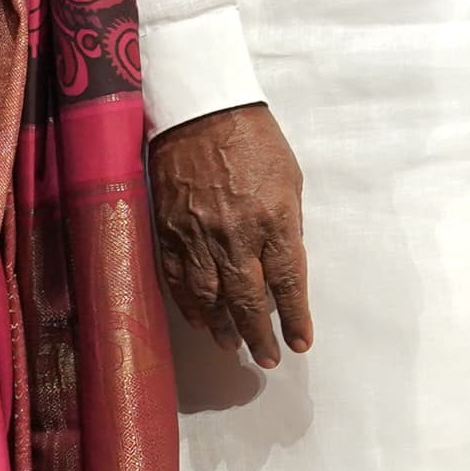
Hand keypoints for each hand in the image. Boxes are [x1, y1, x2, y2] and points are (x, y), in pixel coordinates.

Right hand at [149, 102, 313, 366]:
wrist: (202, 112)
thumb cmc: (255, 140)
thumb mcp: (289, 179)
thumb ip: (287, 225)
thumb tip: (284, 264)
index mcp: (274, 220)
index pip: (289, 282)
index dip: (295, 317)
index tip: (300, 343)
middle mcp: (236, 235)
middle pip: (248, 299)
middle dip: (259, 334)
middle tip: (267, 358)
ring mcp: (198, 237)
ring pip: (210, 298)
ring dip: (223, 327)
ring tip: (233, 346)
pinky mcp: (169, 232)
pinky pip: (179, 281)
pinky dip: (190, 306)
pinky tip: (200, 321)